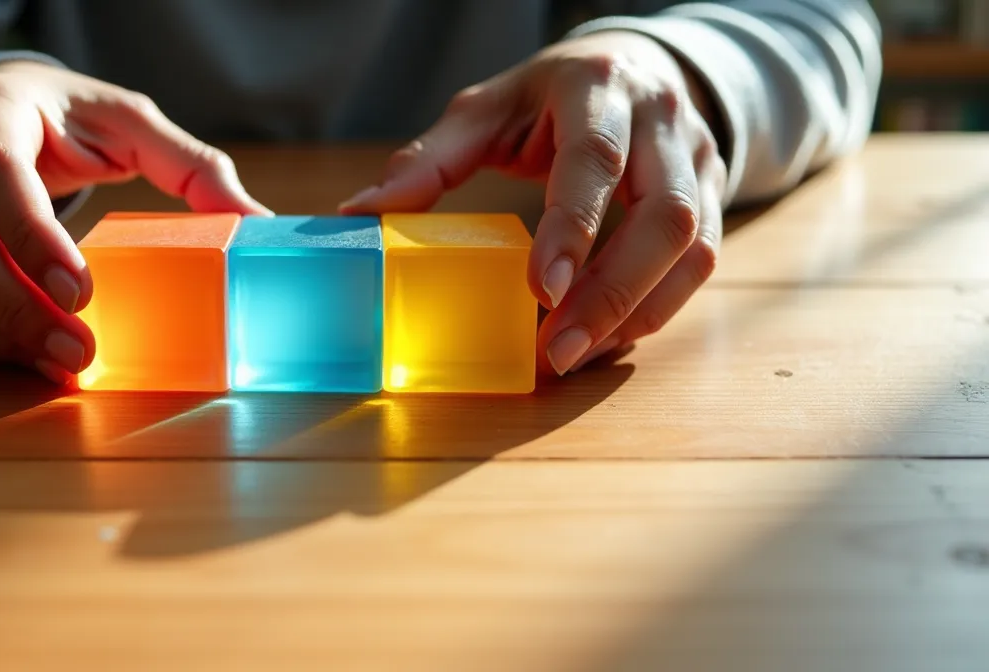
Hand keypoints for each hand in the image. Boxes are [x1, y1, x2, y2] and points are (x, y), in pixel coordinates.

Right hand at [0, 60, 269, 383]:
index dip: (32, 235)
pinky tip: (32, 357)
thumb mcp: (129, 124)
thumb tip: (256, 223)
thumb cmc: (66, 119)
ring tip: (64, 364)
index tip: (80, 291)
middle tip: (78, 352)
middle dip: (16, 304)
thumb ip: (191, 167)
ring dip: (0, 333)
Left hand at [340, 31, 726, 374]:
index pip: (596, 160)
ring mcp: (698, 158)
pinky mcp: (714, 193)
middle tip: (559, 351)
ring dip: (638, 312)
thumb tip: (357, 215)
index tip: (541, 291)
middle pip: (664, 215)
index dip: (574, 228)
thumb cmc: (546, 96)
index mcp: (597, 87)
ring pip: (694, 247)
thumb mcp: (484, 110)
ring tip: (578, 356)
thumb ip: (428, 160)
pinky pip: (701, 263)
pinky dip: (656, 309)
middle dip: (612, 292)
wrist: (632, 65)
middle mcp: (661, 120)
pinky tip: (608, 339)